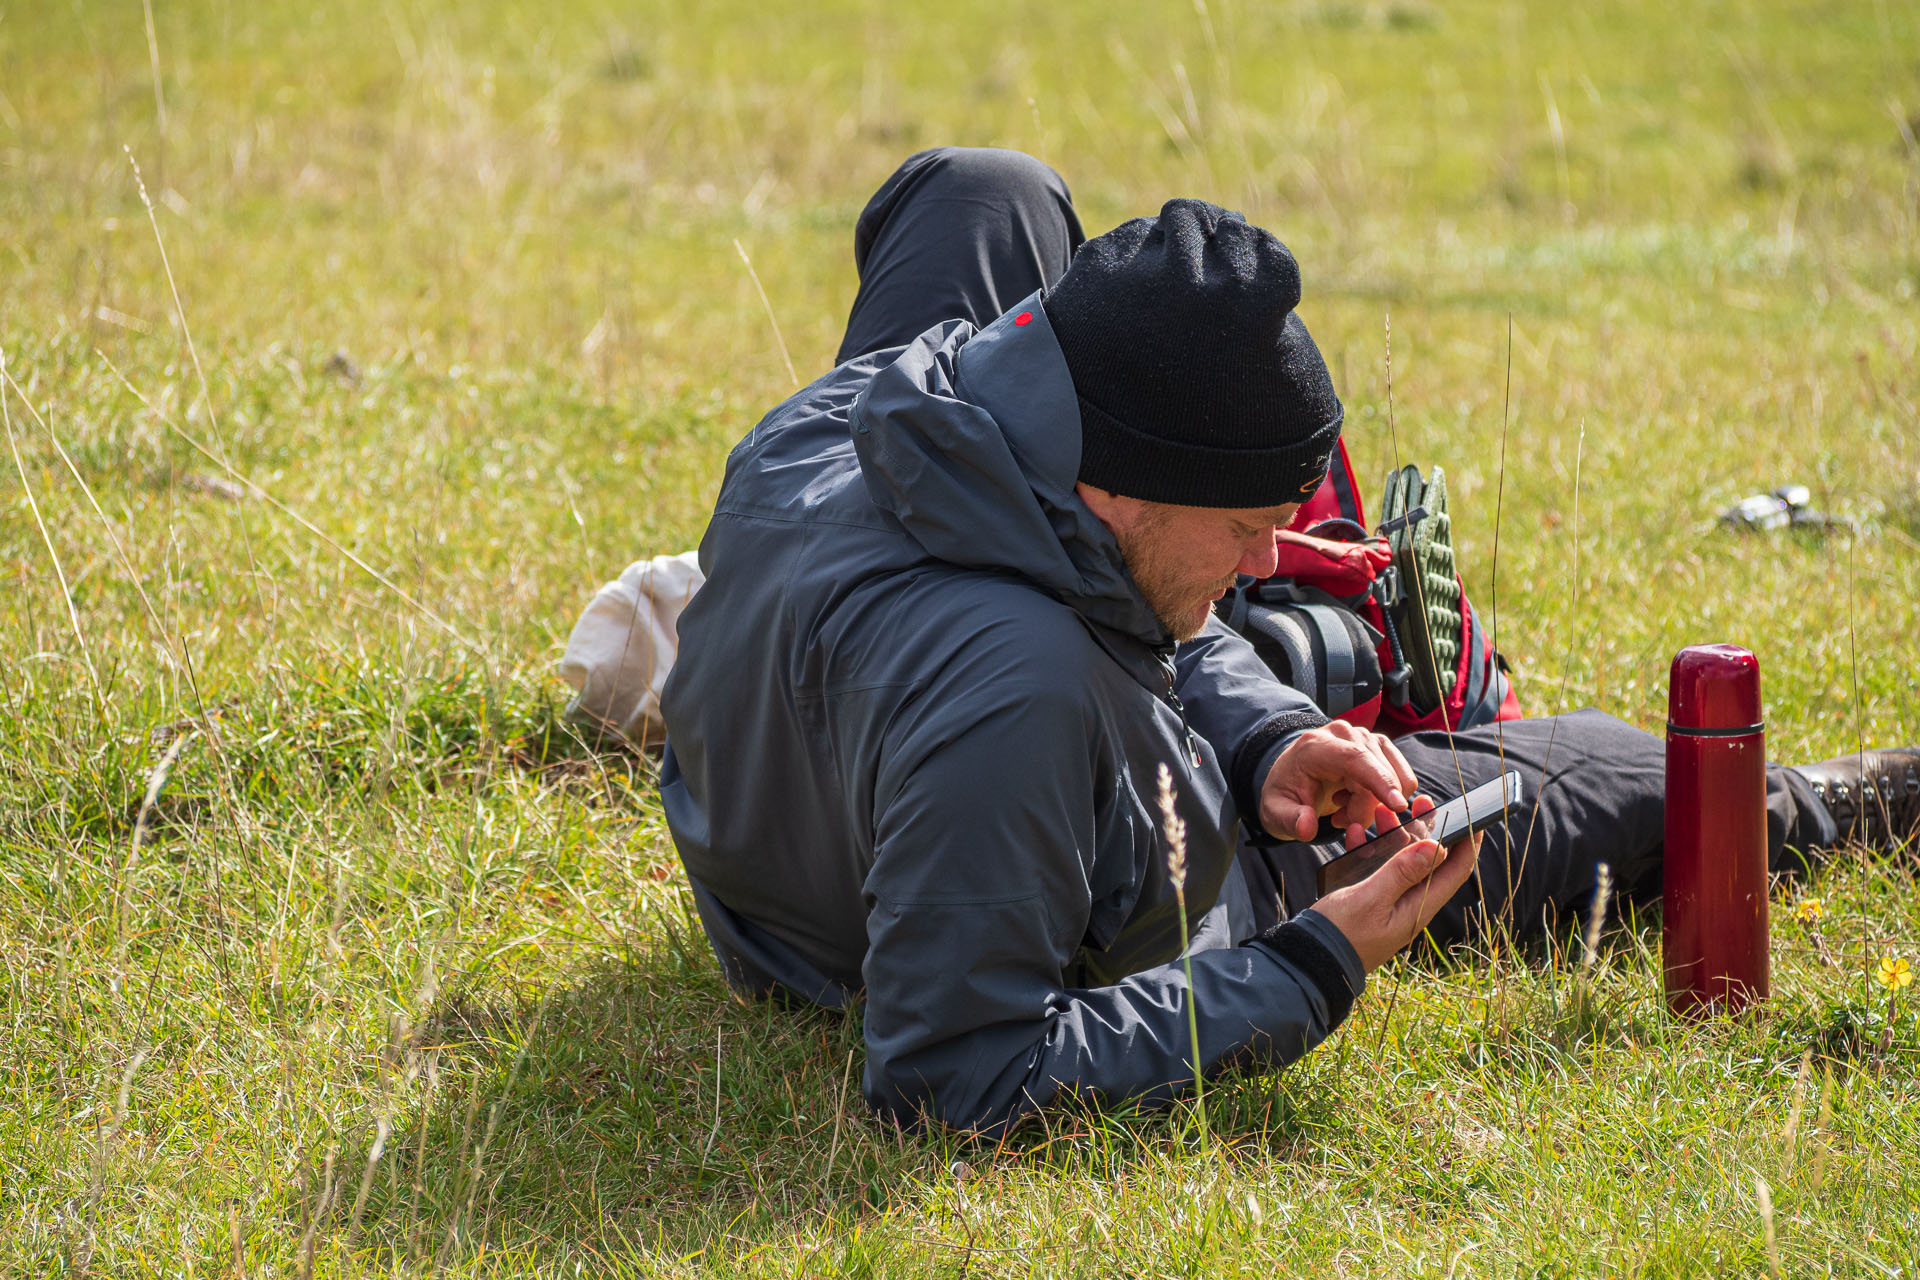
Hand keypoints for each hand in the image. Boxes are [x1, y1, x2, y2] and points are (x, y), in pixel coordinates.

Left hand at [1259, 720, 1417, 841]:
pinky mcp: (1378, 745)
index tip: (1398, 806)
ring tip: (1343, 808)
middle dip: (1365, 808)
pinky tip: (1356, 798)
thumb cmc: (1285, 794)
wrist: (1291, 777)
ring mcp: (1364, 736)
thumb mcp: (1277, 813)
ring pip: (1393, 776)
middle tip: (1339, 820)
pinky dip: (1385, 796)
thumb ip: (1290, 820)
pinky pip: (1400, 776)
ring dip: (1374, 804)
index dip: (1379, 780)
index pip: (1354, 758)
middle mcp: (1343, 733)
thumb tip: (1307, 827)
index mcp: (1315, 746)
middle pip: (1376, 772)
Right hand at [1309, 796, 1481, 971]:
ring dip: (1395, 836)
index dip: (1467, 842)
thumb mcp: (1371, 898)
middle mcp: (1411, 905)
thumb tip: (1438, 847)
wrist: (1312, 959)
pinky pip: (1379, 870)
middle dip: (1427, 829)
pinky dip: (1371, 850)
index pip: (1456, 871)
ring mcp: (1391, 903)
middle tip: (1420, 803)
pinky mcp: (1372, 901)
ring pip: (1402, 862)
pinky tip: (1357, 834)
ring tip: (1381, 811)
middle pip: (1430, 862)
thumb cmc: (1341, 932)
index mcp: (1419, 907)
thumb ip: (1402, 872)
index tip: (1472, 815)